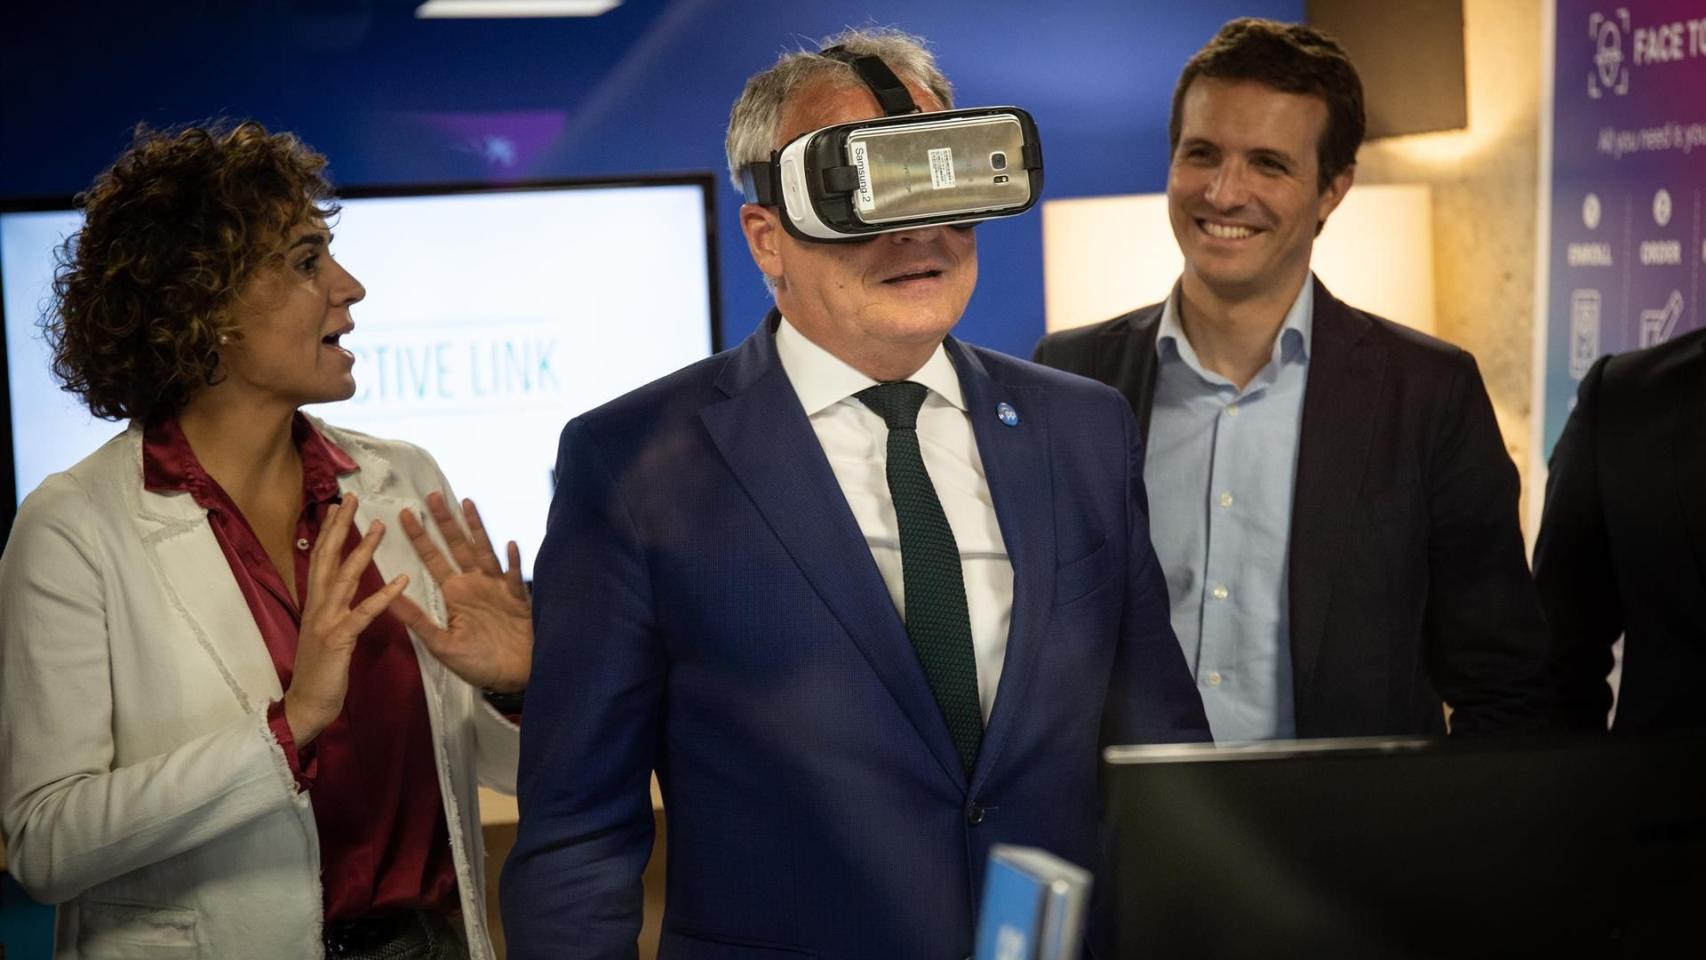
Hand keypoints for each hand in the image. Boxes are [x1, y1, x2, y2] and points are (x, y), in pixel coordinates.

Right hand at [284, 493, 409, 746]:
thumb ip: (330, 607)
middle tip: (351, 498)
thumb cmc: (321, 670)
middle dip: (339, 527)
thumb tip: (338, 585)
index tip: (339, 505)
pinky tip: (401, 580)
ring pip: (344, 578)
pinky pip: (364, 613)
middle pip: (326, 558)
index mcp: (315, 603)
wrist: (307, 704)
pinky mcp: (339, 639)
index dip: (329, 530)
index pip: (320, 558)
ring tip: (379, 528)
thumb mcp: (324, 631)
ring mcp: (325, 621)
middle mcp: (317, 606)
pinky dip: (383, 595)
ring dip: (362, 552)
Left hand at [390, 492, 532, 692]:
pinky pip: (515, 575)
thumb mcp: (442, 645)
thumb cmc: (479, 663)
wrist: (514, 675)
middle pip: (457, 545)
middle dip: (444, 521)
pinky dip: (512, 561)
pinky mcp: (518, 596)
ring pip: (484, 550)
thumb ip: (418, 621)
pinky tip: (509, 543)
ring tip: (466, 503)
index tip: (404, 515)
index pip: (432, 559)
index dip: (419, 537)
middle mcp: (474, 584)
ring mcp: (497, 587)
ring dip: (476, 528)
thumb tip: (387, 599)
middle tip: (431, 496)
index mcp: (454, 594)